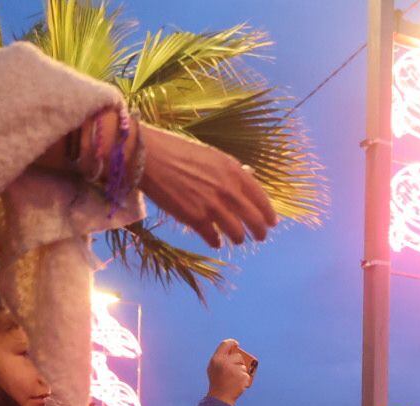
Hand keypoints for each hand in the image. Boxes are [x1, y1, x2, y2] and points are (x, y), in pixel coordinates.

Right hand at [138, 126, 277, 247]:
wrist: (148, 156)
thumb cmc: (177, 151)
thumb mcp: (212, 155)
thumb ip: (231, 171)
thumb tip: (248, 179)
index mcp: (234, 172)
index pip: (261, 198)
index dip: (268, 214)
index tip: (271, 222)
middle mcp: (228, 190)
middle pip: (254, 220)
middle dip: (260, 232)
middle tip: (260, 236)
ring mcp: (213, 206)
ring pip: (237, 233)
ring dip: (239, 238)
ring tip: (237, 239)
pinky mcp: (196, 219)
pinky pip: (213, 238)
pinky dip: (216, 241)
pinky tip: (215, 241)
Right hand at [206, 339, 255, 405]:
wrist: (220, 397)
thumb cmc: (217, 382)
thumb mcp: (213, 368)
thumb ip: (221, 358)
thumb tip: (233, 348)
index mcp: (217, 359)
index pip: (225, 344)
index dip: (232, 342)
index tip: (236, 344)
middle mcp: (225, 362)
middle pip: (238, 356)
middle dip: (239, 362)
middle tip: (233, 370)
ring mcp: (235, 369)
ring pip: (244, 366)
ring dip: (241, 372)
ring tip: (233, 380)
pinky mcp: (242, 376)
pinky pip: (247, 374)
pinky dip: (245, 379)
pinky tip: (238, 384)